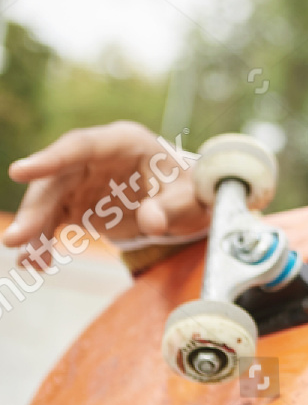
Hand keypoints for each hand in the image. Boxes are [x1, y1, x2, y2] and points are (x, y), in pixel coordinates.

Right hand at [3, 122, 208, 266]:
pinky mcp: (76, 203)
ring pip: (48, 201)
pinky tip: (38, 262)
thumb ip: (174, 208)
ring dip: (34, 230)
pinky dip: (44, 241)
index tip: (19, 171)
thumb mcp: (192, 198)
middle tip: (15, 238)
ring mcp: (82, 179)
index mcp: (123, 141)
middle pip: (56, 179)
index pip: (81, 145)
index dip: (50, 159)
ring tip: (29, 260)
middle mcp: (95, 157)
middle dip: (34, 209)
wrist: (186, 203)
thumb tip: (152, 222)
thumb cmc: (189, 191)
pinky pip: (53, 220)